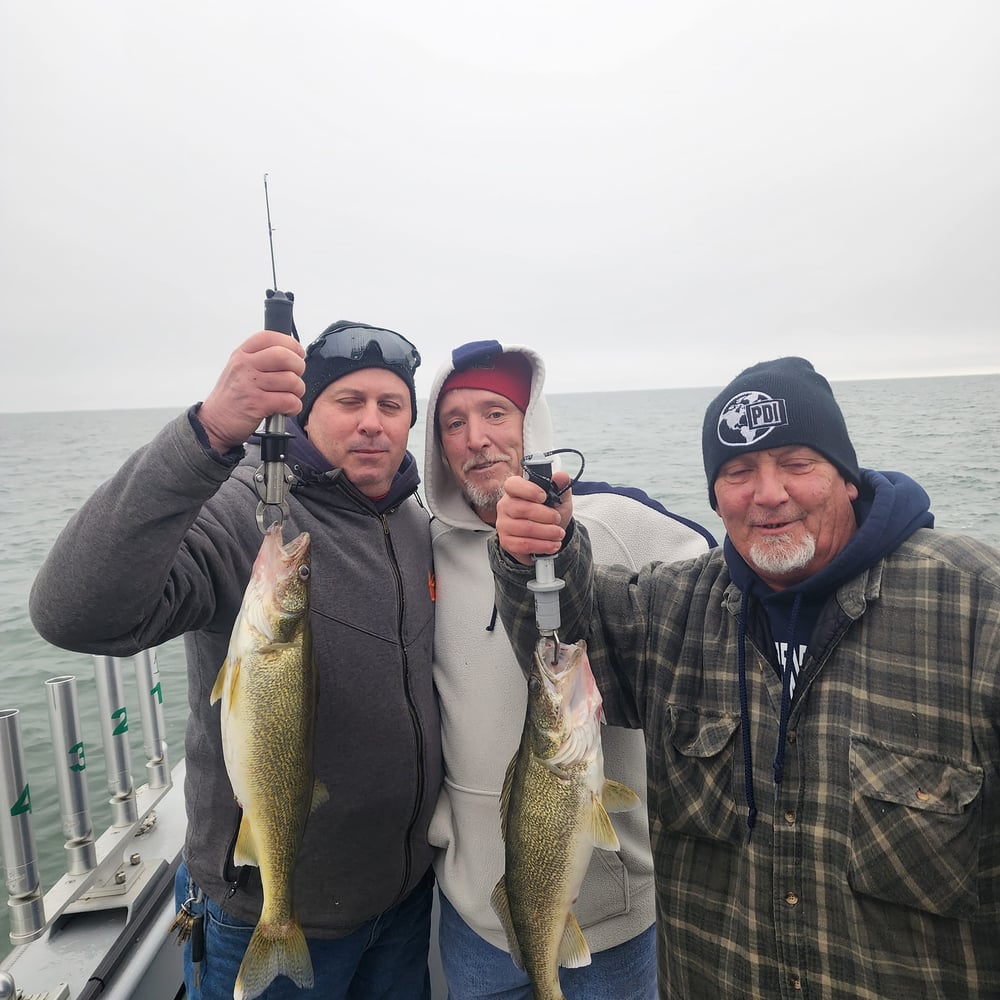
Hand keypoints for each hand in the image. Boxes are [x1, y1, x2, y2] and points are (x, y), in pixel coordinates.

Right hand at [197, 331, 305, 451]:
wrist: (214, 422)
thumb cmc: (231, 397)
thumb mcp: (239, 369)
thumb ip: (261, 358)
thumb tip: (292, 353)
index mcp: (242, 354)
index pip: (270, 337)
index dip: (291, 344)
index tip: (297, 354)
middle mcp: (245, 366)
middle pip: (284, 356)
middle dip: (299, 367)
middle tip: (296, 376)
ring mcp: (250, 384)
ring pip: (291, 380)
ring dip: (298, 391)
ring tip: (289, 396)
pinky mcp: (257, 404)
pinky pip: (289, 400)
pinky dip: (294, 406)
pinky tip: (286, 408)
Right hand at [495, 471, 573, 565]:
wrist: (546, 537)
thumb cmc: (549, 515)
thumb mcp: (559, 499)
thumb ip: (560, 486)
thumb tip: (561, 476)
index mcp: (515, 491)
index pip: (513, 485)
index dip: (528, 490)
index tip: (544, 496)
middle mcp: (505, 506)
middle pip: (521, 508)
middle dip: (545, 515)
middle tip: (557, 519)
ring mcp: (503, 524)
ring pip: (525, 528)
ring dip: (546, 532)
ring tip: (559, 533)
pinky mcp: (506, 541)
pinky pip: (524, 544)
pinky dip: (542, 545)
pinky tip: (552, 544)